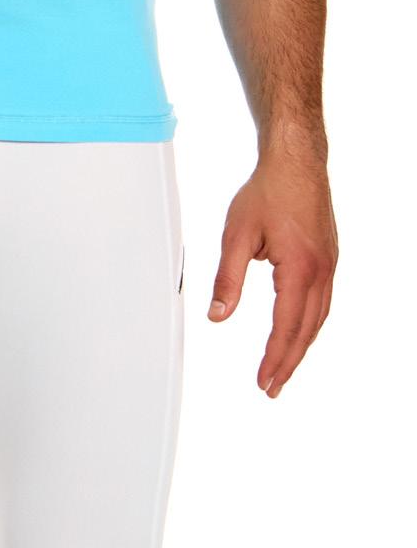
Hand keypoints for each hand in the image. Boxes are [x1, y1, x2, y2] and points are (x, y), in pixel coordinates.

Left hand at [208, 150, 337, 396]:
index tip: (264, 381)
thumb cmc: (268, 191)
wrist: (296, 161)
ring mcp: (329, 264)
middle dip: (289, 361)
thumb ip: (228, 279)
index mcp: (299, 269)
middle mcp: (321, 271)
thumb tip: (218, 316)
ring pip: (318, 317)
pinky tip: (298, 329)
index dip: (274, 358)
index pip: (286, 327)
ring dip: (300, 344)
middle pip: (306, 330)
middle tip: (272, 386)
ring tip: (284, 366)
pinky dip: (309, 322)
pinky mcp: (329, 256)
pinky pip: (323, 300)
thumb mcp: (237, 235)